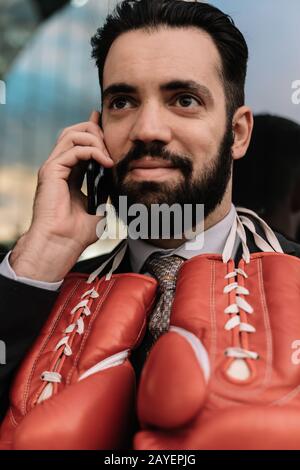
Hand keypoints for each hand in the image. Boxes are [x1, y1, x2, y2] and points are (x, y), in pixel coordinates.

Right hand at [10, 111, 113, 281]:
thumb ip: (106, 193)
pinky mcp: (51, 171)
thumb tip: (119, 185)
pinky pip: (73, 149)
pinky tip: (106, 162)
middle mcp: (60, 167)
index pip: (80, 143)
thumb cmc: (77, 233)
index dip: (95, 132)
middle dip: (95, 131)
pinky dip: (93, 151)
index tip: (110, 127)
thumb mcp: (99, 208)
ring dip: (95, 139)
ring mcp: (54, 167)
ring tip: (109, 156)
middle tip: (112, 145)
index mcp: (69, 173)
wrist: (62, 243)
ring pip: (72, 134)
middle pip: (74, 131)